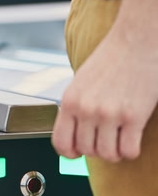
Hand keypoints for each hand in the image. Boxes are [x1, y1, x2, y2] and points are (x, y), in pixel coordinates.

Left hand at [52, 30, 157, 161]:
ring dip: (115, 153)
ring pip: (107, 154)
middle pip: (86, 151)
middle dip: (97, 150)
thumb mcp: (81, 82)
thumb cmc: (110, 59)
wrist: (135, 41)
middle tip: (106, 140)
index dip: (70, 153)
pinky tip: (133, 138)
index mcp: (69, 101)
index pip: (60, 142)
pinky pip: (129, 150)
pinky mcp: (134, 116)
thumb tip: (74, 132)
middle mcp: (86, 109)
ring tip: (120, 140)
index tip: (79, 152)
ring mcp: (109, 114)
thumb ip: (75, 107)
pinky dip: (131, 151)